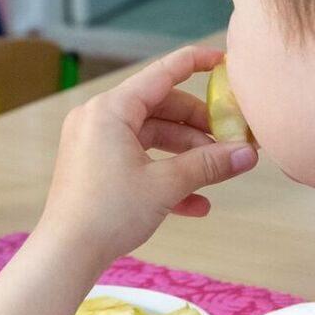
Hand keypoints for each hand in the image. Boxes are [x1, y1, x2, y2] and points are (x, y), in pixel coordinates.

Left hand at [34, 45, 257, 264]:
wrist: (66, 253)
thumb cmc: (109, 212)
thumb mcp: (165, 185)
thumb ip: (208, 165)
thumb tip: (247, 154)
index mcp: (111, 110)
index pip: (160, 74)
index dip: (194, 63)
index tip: (222, 60)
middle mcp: (99, 119)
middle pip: (159, 108)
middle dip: (197, 126)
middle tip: (228, 139)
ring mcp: (95, 144)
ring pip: (151, 137)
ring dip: (185, 155)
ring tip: (217, 173)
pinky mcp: (95, 168)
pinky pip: (137, 160)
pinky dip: (165, 175)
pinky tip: (196, 204)